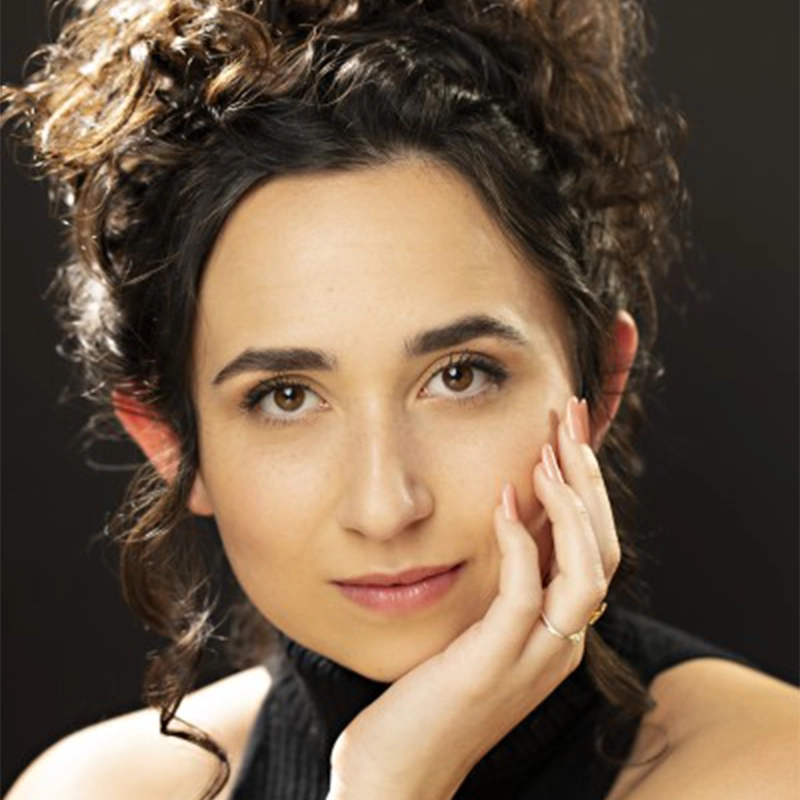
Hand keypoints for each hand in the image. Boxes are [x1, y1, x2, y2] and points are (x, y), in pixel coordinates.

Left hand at [327, 396, 620, 799]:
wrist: (398, 774)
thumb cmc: (428, 695)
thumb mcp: (475, 627)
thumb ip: (501, 582)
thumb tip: (505, 516)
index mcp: (559, 632)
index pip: (597, 546)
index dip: (590, 486)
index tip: (571, 431)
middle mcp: (562, 644)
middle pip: (605, 547)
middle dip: (591, 477)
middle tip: (573, 418)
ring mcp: (534, 658)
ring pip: (586, 568)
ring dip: (570, 502)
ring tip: (549, 450)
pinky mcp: (494, 665)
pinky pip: (525, 594)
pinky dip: (520, 541)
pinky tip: (500, 501)